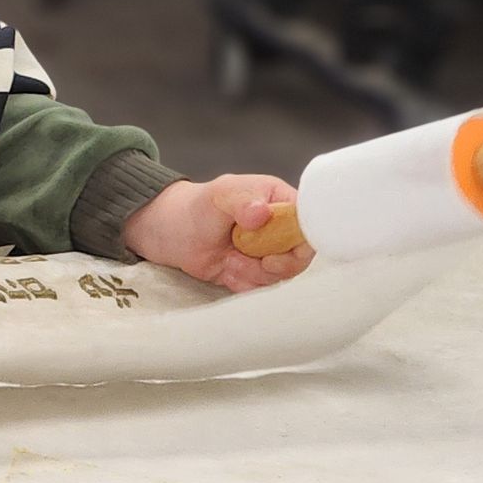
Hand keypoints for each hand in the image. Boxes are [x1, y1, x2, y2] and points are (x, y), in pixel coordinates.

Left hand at [120, 175, 311, 293]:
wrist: (173, 232)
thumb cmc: (198, 206)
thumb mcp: (220, 195)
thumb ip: (242, 200)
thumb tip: (261, 213)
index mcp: (280, 200)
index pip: (308, 223)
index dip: (298, 242)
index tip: (272, 253)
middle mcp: (281, 227)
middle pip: (300, 256)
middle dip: (273, 265)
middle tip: (248, 259)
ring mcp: (270, 252)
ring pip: (281, 276)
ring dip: (253, 274)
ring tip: (229, 260)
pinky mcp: (257, 272)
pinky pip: (263, 288)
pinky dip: (244, 284)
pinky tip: (226, 270)